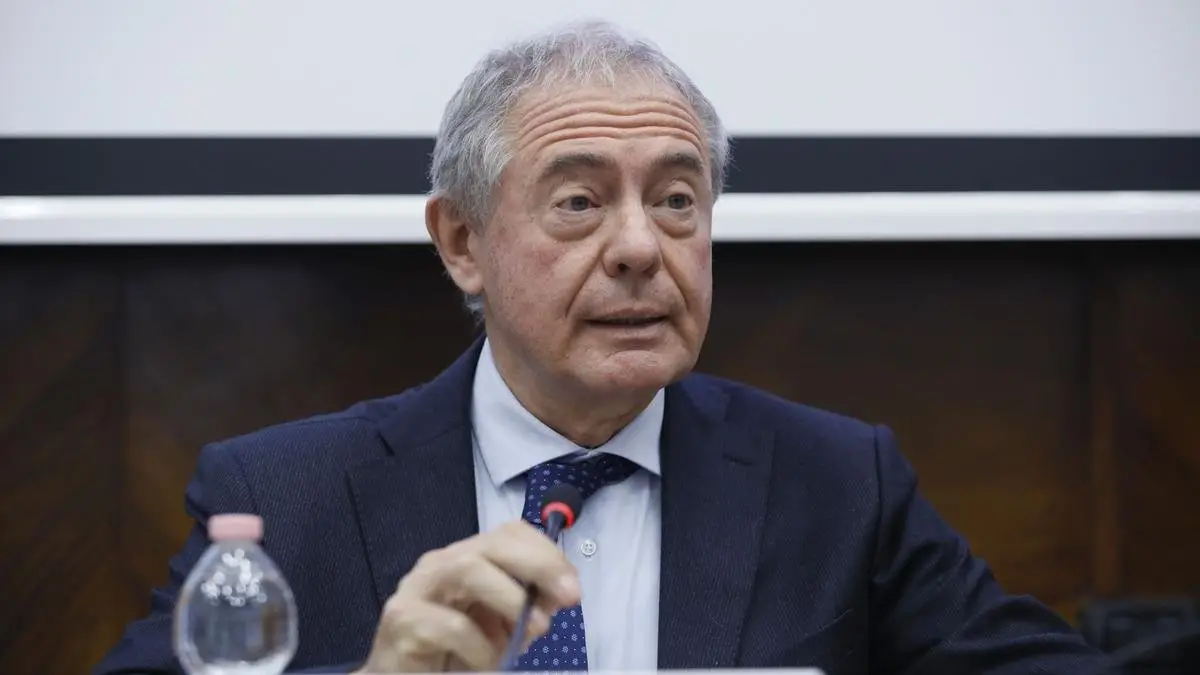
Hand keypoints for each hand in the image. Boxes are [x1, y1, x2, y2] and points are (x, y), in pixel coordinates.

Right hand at [355, 520, 580, 672]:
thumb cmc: (453, 654)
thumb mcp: (501, 626)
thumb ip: (527, 605)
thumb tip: (559, 592)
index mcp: (466, 559)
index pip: (509, 534)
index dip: (545, 553)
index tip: (572, 586)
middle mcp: (439, 565)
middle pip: (490, 545)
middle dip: (537, 565)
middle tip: (568, 596)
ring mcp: (417, 589)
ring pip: (466, 569)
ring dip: (510, 598)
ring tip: (534, 629)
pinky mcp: (402, 620)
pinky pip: (449, 626)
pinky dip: (479, 647)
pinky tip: (485, 664)